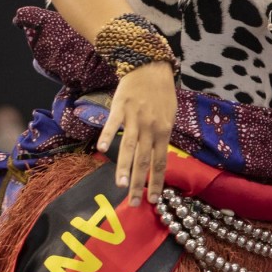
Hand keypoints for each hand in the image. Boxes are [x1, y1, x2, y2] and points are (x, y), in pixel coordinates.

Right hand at [99, 61, 175, 204]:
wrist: (149, 68)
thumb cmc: (161, 94)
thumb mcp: (170, 116)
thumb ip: (163, 136)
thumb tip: (158, 156)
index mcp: (164, 132)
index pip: (160, 163)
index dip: (156, 182)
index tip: (153, 200)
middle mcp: (150, 128)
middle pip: (144, 161)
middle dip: (140, 184)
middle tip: (135, 203)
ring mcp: (134, 119)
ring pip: (129, 148)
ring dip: (124, 168)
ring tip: (121, 186)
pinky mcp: (119, 109)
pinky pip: (112, 125)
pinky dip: (107, 136)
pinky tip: (101, 150)